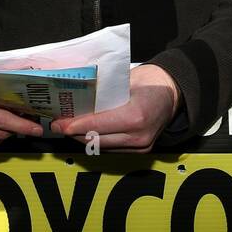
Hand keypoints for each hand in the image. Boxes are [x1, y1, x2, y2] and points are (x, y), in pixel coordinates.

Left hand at [52, 64, 179, 152]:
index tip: (60, 124)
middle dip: (74, 133)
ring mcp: (142, 146)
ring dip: (83, 139)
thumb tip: (75, 100)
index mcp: (136, 116)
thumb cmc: (151, 81)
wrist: (173, 91)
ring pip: (102, 147)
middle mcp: (139, 135)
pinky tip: (85, 133)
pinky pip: (112, 149)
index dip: (76, 126)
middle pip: (97, 140)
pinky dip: (97, 141)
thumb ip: (102, 95)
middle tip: (57, 125)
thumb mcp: (124, 81)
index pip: (98, 125)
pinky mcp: (142, 150)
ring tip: (68, 128)